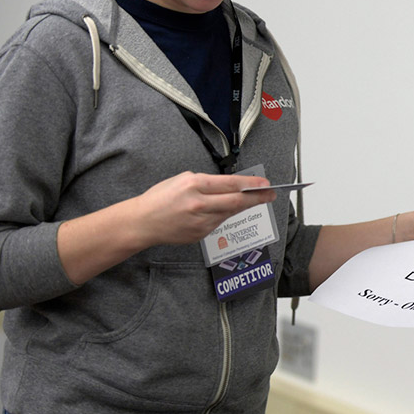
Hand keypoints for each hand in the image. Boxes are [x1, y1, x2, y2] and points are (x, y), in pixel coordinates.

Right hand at [130, 171, 276, 246]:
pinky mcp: (200, 233)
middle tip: (271, 194)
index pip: (231, 184)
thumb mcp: (181, 180)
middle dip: (258, 197)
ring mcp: (201, 221)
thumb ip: (205, 182)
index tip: (265, 183)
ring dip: (245, 206)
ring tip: (256, 199)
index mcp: (194, 185)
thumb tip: (229, 185)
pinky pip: (219, 222)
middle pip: (237, 201)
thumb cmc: (160, 198)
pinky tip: (228, 209)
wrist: (142, 222)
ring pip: (231, 212)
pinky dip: (226, 215)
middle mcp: (199, 203)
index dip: (252, 183)